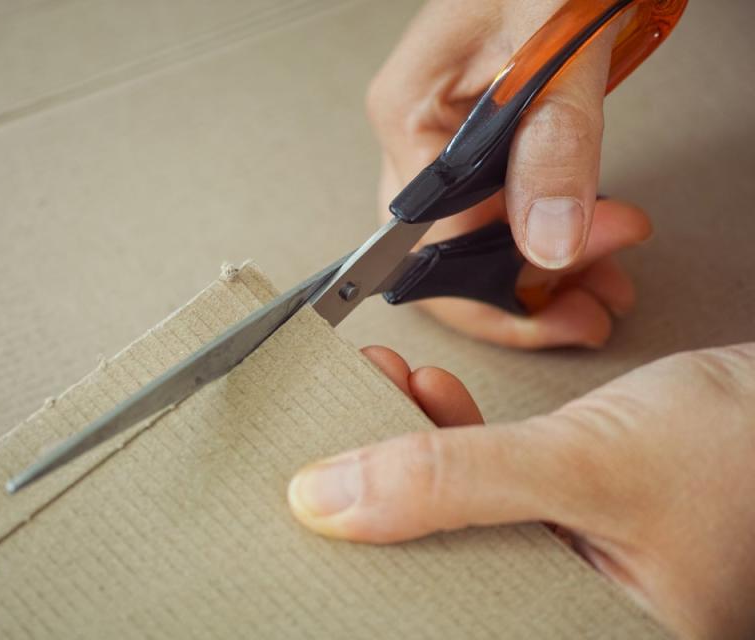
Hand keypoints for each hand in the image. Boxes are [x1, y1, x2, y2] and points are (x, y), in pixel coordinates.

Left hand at [288, 345, 754, 638]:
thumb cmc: (746, 445)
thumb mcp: (584, 467)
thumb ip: (456, 482)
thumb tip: (334, 497)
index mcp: (584, 637)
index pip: (441, 618)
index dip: (372, 566)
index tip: (315, 509)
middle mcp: (572, 610)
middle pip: (441, 563)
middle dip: (385, 494)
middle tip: (332, 449)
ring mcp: (569, 557)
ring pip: (460, 512)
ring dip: (414, 447)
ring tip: (374, 398)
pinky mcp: (566, 510)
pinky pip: (489, 479)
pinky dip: (455, 433)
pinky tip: (426, 397)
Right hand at [369, 0, 652, 347]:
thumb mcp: (554, 44)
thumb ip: (553, 144)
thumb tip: (546, 241)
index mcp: (409, 112)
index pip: (425, 244)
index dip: (490, 290)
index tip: (553, 306)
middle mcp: (424, 131)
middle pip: (452, 252)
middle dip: (521, 295)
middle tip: (587, 308)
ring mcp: (458, 136)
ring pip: (486, 237)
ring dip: (545, 272)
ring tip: (602, 284)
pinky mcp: (498, 134)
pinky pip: (513, 205)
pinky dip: (556, 234)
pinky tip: (593, 243)